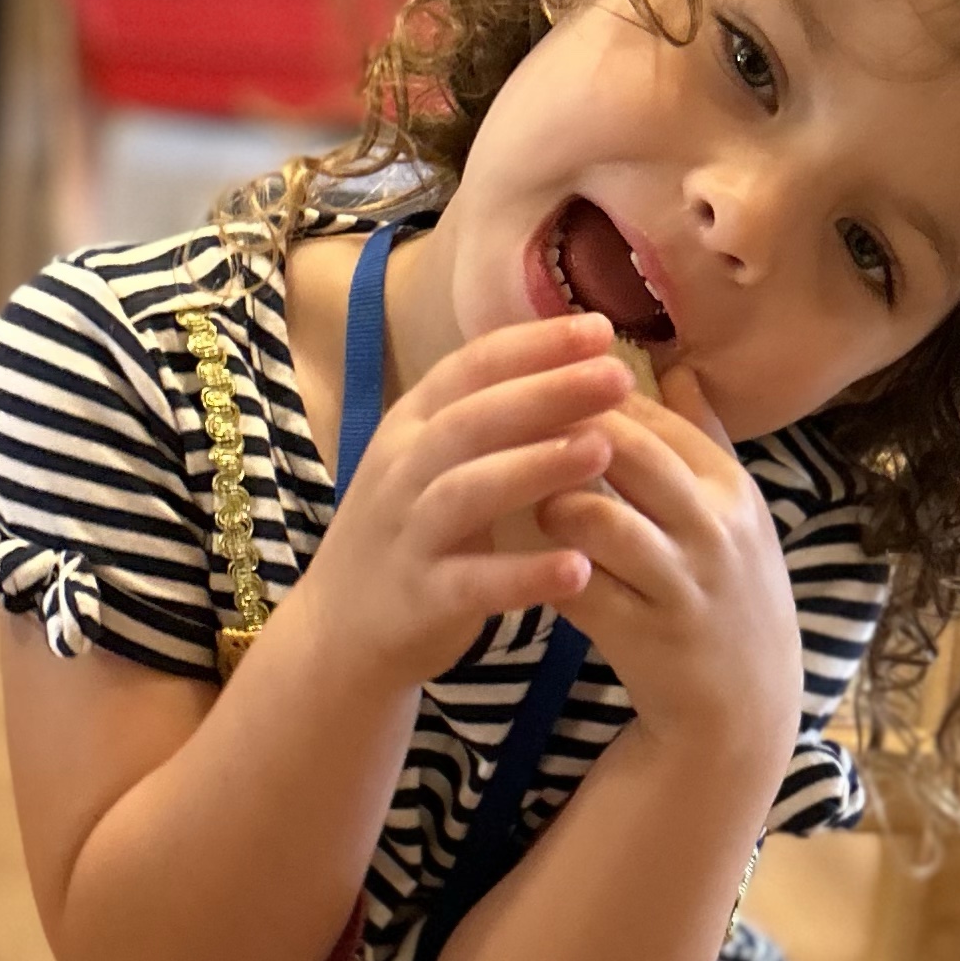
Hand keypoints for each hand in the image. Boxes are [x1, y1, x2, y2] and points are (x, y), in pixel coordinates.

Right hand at [294, 314, 630, 690]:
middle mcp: (402, 471)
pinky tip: (579, 570)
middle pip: (473, 419)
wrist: (339, 631)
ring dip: (535, 467)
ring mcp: (407, 535)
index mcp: (411, 427)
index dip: (533, 346)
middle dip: (547, 392)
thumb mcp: (432, 462)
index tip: (600, 329)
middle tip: (620, 376)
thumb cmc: (408, 534)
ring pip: (467, 491)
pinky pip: (473, 583)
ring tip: (603, 451)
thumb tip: (570, 363)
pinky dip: (524, 577)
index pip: (471, 369)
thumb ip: (488, 417)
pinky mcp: (419, 598)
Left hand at [533, 364, 804, 775]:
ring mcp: (681, 585)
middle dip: (562, 431)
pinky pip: (577, 586)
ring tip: (523, 497)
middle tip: (511, 427)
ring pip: (597, 516)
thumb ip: (706, 439)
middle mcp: (715, 531)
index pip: (653, 416)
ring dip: (550, 501)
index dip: (589, 396)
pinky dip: (542, 566)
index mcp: (732, 491)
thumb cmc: (728, 595)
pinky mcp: (645, 637)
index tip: (542, 387)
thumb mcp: (738, 514)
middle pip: (626, 451)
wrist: (743, 709)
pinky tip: (521, 558)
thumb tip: (678, 365)